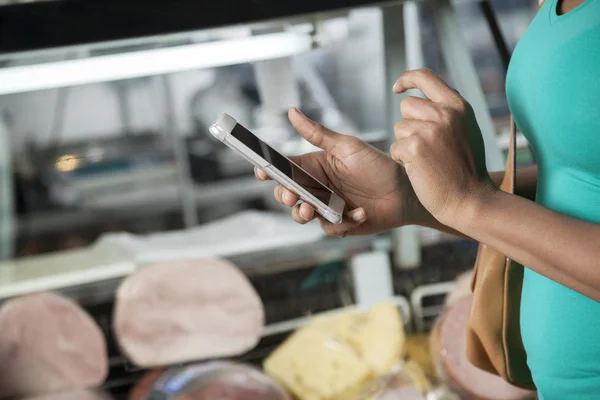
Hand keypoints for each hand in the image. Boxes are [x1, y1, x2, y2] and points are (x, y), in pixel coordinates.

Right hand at [256, 107, 421, 236]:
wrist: (406, 191)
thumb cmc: (378, 165)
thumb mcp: (347, 146)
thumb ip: (317, 134)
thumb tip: (292, 112)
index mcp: (315, 166)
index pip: (285, 168)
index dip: (270, 170)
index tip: (262, 171)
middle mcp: (318, 187)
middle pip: (287, 194)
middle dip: (284, 196)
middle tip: (292, 196)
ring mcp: (327, 207)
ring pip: (301, 215)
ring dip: (302, 214)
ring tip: (312, 210)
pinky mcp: (340, 224)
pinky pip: (329, 228)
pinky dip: (341, 223)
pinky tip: (359, 212)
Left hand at [390, 69, 494, 227]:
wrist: (471, 200)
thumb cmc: (466, 170)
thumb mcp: (466, 130)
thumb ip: (448, 111)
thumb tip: (423, 97)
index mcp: (459, 105)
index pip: (425, 76)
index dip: (407, 79)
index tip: (398, 88)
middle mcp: (445, 113)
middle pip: (407, 105)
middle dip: (409, 125)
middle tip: (427, 147)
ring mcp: (430, 130)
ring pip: (399, 127)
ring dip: (406, 144)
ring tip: (427, 160)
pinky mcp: (415, 148)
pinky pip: (395, 148)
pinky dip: (402, 160)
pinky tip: (420, 170)